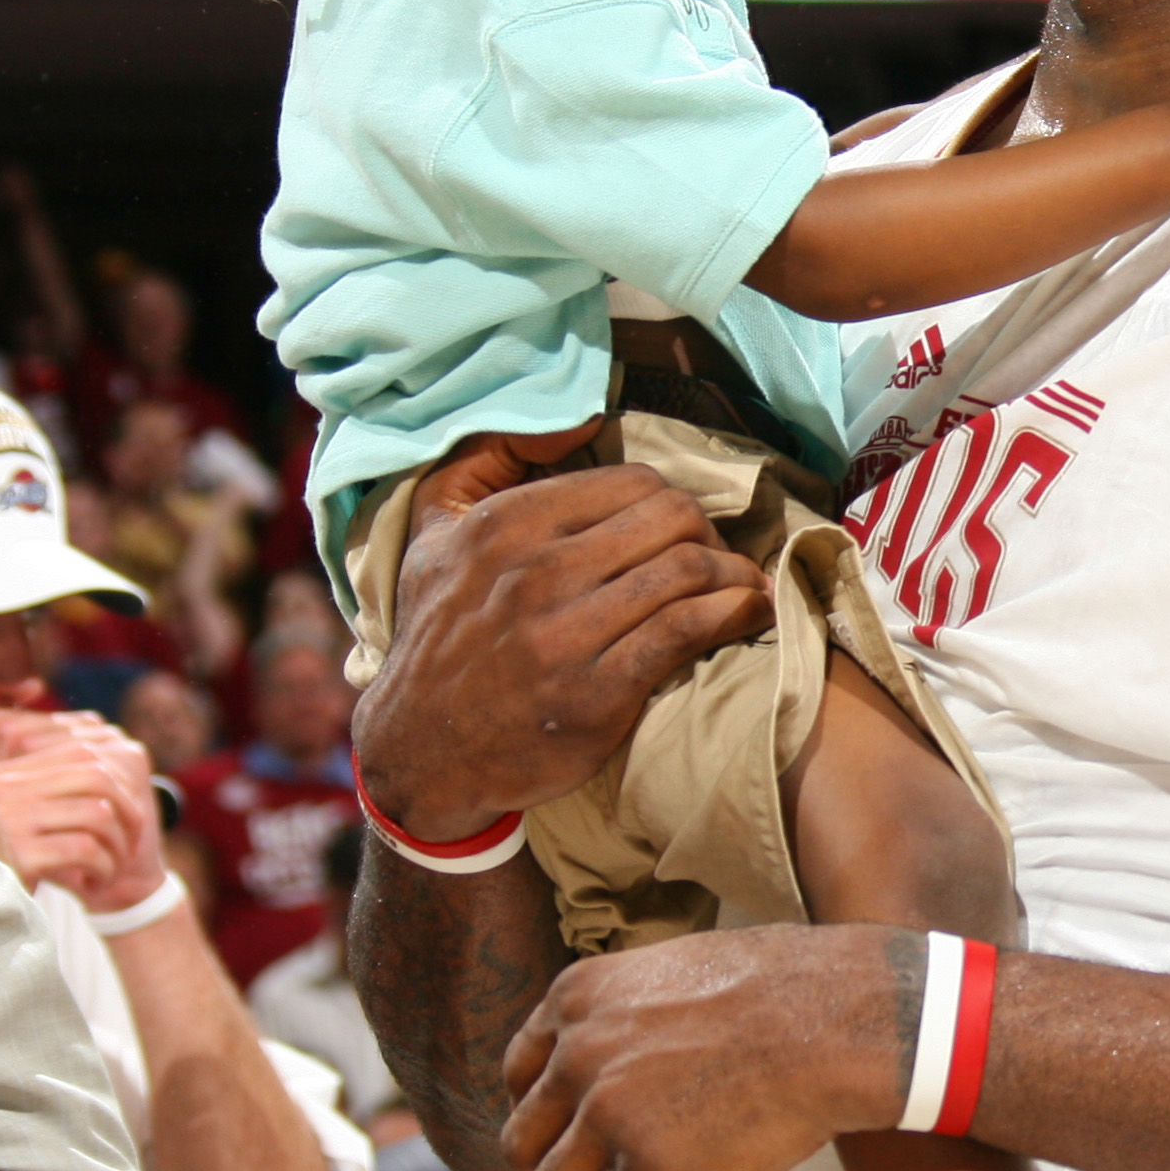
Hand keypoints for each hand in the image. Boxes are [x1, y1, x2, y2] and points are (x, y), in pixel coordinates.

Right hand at [0, 705, 160, 904]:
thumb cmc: (12, 865)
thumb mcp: (26, 819)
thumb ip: (55, 787)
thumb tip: (105, 752)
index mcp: (7, 775)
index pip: (80, 752)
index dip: (119, 781)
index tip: (129, 812)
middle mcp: (4, 791)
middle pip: (96, 776)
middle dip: (129, 809)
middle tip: (131, 840)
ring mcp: (9, 821)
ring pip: (98, 814)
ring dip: (117, 846)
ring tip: (110, 867)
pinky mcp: (19, 857)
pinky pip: (87, 850)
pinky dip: (104, 868)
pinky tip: (96, 882)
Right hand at [354, 457, 770, 842]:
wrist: (422, 751)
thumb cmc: (438, 632)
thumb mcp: (432, 529)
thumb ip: (487, 455)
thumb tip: (573, 419)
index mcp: (505, 525)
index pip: (633, 482)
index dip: (670, 500)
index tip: (681, 528)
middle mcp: (535, 574)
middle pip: (672, 519)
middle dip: (709, 534)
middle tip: (716, 558)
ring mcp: (567, 635)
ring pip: (687, 570)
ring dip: (735, 575)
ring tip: (746, 587)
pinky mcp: (597, 692)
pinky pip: (686, 630)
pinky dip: (732, 614)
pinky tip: (747, 614)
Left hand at [500, 921, 907, 1170]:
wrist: (838, 1020)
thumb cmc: (785, 988)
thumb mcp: (676, 968)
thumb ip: (630, 1010)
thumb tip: (631, 1046)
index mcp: (578, 999)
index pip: (519, 1074)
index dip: (543, 1117)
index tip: (572, 1141)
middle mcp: (578, 1056)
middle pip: (524, 1143)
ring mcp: (608, 1117)